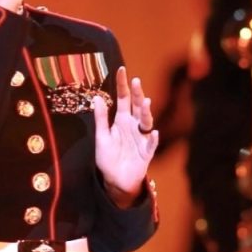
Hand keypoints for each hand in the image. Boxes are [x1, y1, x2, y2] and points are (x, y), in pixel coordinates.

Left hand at [92, 66, 158, 207]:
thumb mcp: (102, 137)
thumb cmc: (108, 158)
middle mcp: (134, 126)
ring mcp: (141, 138)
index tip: (121, 70)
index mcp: (122, 120)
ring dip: (146, 113)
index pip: (123, 99)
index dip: (122, 85)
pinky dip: (153, 139)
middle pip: (137, 107)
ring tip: (145, 103)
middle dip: (137, 94)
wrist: (115, 181)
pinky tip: (153, 133)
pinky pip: (151, 145)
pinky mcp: (146, 153)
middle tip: (136, 81)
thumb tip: (97, 97)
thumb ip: (101, 118)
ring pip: (146, 122)